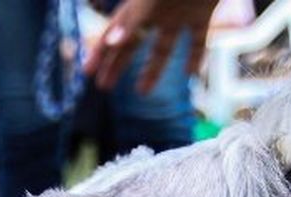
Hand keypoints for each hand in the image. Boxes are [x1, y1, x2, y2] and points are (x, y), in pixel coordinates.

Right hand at [84, 0, 219, 93]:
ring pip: (163, 47)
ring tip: (142, 93)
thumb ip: (133, 18)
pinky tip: (191, 74)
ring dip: (152, 69)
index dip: (100, 52)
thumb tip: (111, 42)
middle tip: (104, 86)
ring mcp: (179, 13)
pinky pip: (198, 40)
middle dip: (117, 64)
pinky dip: (195, 57)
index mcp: (139, 6)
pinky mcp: (203, 13)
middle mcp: (156, 11)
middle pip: (132, 42)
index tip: (87, 72)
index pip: (115, 32)